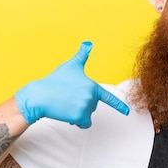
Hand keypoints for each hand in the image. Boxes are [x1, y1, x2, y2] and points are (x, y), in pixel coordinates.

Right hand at [15, 41, 129, 127]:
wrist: (40, 95)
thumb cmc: (54, 80)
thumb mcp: (70, 66)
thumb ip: (82, 56)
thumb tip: (88, 42)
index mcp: (92, 86)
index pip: (108, 97)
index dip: (119, 105)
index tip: (127, 112)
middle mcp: (92, 96)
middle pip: (92, 107)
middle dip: (82, 105)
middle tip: (68, 98)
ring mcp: (86, 106)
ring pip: (87, 116)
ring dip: (78, 113)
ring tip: (65, 104)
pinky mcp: (79, 116)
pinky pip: (84, 124)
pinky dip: (77, 122)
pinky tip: (67, 114)